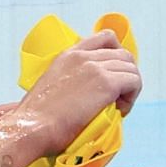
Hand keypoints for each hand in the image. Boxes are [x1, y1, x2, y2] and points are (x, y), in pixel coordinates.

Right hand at [3, 30, 140, 154]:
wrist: (31, 128)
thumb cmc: (35, 119)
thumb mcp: (50, 88)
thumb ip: (68, 82)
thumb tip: (85, 95)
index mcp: (67, 55)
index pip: (105, 38)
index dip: (117, 56)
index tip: (113, 76)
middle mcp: (82, 56)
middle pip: (124, 55)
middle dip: (126, 76)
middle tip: (116, 99)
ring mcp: (94, 67)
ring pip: (131, 68)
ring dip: (130, 88)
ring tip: (117, 107)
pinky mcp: (106, 83)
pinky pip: (134, 82)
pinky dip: (131, 97)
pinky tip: (119, 111)